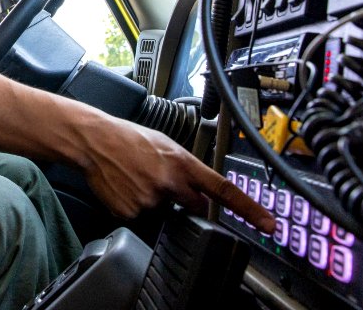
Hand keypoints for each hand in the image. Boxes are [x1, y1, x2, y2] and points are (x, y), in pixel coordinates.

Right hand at [83, 121, 274, 232]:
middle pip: (194, 206)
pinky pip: (141, 217)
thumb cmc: (127, 138)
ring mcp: (151, 200)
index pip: (224, 190)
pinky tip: (126, 187)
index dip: (249, 210)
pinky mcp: (132, 213)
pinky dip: (135, 206)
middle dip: (185, 199)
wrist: (94, 141)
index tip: (269, 224)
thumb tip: (199, 189)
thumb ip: (185, 168)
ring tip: (136, 178)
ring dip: (155, 200)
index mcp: (183, 164)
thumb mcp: (165, 144)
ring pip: (163, 212)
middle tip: (161, 178)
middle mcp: (170, 183)